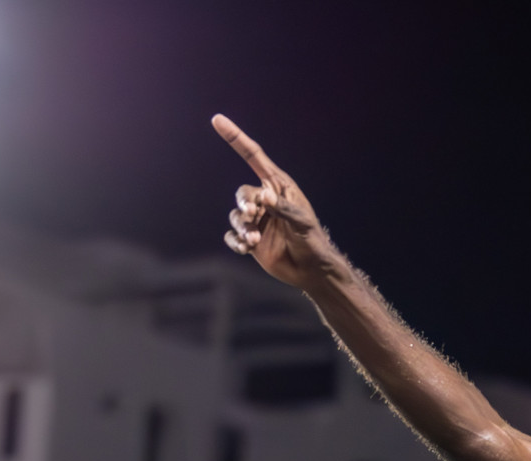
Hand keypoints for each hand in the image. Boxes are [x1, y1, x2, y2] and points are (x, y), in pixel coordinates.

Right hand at [212, 114, 339, 288]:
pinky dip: (236, 241)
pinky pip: (232, 235)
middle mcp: (265, 200)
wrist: (312, 270)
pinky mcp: (250, 239)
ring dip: (243, 227)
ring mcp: (257, 220)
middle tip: (253, 213)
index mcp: (278, 187)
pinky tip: (247, 249)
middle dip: (245, 203)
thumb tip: (263, 197)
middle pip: (242, 193)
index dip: (236, 138)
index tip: (217, 120)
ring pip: (236, 215)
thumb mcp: (302, 222)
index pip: (254, 157)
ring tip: (255, 240)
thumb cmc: (312, 241)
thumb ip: (283, 208)